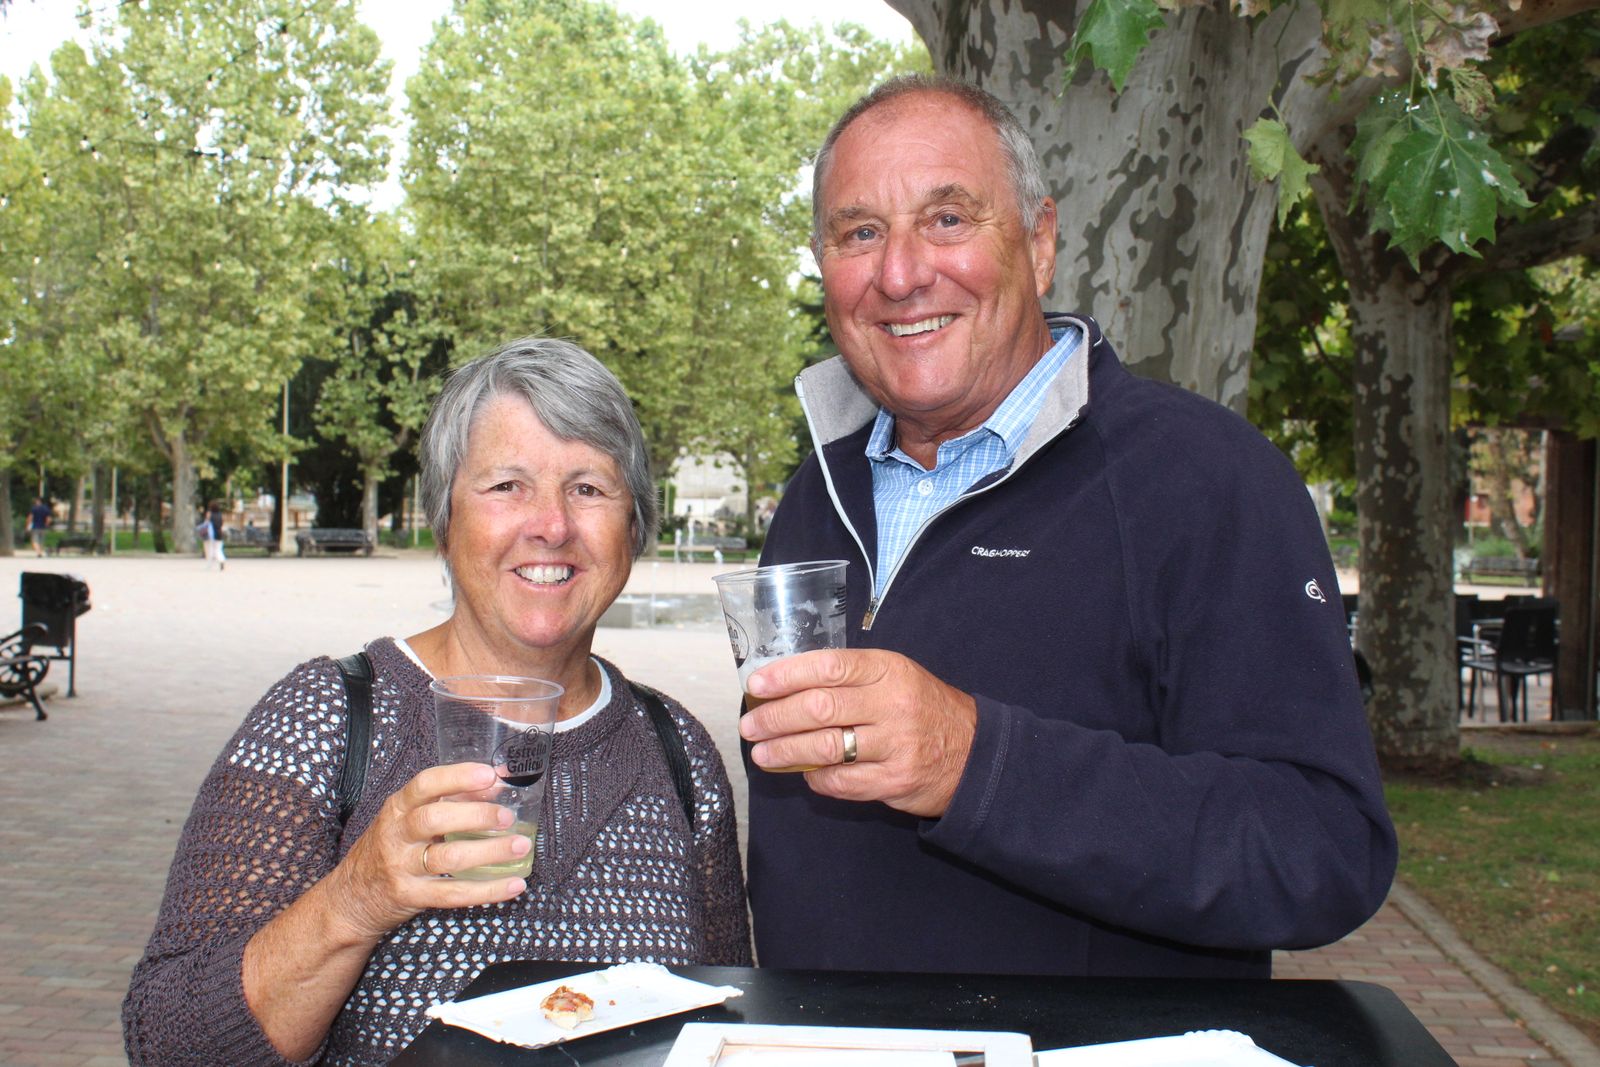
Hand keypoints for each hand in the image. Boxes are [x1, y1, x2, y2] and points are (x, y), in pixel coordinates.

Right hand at [326, 762, 530, 942]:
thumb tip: (498, 781)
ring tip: (520, 847)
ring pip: (448, 858)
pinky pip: (453, 894)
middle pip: (435, 819)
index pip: (425, 784)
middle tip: (508, 817)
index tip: (489, 775)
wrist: (350, 897)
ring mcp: (401, 867)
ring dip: (489, 852)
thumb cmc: (390, 847)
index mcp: (398, 807)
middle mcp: (396, 835)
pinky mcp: (411, 896)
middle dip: (476, 815)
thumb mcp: (409, 817)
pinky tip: (514, 885)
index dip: (457, 777)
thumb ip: (451, 798)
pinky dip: (488, 890)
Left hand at [740, 649, 976, 817]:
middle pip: (819, 708)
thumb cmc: (923, 709)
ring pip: (825, 747)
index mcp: (888, 670)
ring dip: (785, 752)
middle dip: (775, 717)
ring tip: (762, 754)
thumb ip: (849, 678)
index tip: (756, 684)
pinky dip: (816, 778)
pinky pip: (841, 782)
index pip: (828, 667)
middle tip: (751, 725)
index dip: (786, 675)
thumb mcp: (896, 677)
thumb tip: (786, 685)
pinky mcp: (895, 781)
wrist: (975, 754)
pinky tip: (803, 773)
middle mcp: (892, 704)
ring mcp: (895, 745)